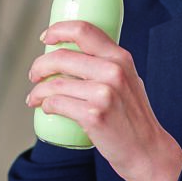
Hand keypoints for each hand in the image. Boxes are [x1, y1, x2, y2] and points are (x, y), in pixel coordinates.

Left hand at [27, 20, 181, 180]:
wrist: (147, 150)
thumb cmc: (133, 118)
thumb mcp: (128, 80)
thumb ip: (107, 65)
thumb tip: (73, 54)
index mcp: (120, 58)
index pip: (83, 30)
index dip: (58, 30)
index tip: (46, 39)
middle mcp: (113, 71)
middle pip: (61, 57)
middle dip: (39, 66)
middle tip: (34, 75)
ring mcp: (104, 93)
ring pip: (55, 84)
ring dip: (38, 91)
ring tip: (35, 98)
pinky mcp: (93, 115)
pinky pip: (56, 103)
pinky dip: (45, 105)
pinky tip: (45, 108)